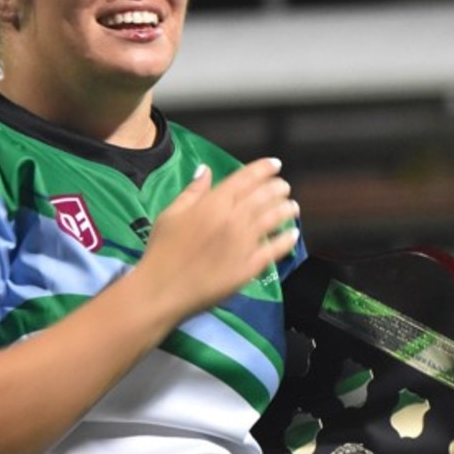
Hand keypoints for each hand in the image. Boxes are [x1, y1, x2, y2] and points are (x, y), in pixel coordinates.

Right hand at [139, 157, 299, 320]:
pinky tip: (292, 235)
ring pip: (273, 219)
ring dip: (286, 209)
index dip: (263, 168)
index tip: (275, 164)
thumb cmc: (161, 250)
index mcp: (213, 203)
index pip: (245, 178)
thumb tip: (205, 170)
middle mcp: (233, 219)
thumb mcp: (171, 213)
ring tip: (292, 206)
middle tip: (284, 186)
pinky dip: (286, 240)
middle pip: (264, 196)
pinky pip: (274, 250)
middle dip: (277, 188)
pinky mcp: (249, 267)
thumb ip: (192, 191)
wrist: (162, 289)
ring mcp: (243, 244)